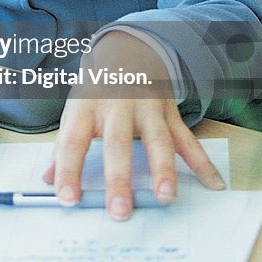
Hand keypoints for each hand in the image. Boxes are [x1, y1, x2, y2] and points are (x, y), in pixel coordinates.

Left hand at [42, 32, 225, 218]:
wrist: (128, 51)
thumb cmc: (98, 89)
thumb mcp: (75, 110)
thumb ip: (64, 146)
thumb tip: (48, 180)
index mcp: (87, 106)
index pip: (73, 141)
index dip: (68, 170)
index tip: (67, 198)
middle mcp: (117, 106)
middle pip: (117, 143)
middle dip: (119, 177)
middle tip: (119, 211)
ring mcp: (147, 109)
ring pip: (157, 140)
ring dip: (162, 169)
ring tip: (165, 197)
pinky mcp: (170, 114)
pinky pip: (188, 140)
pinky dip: (202, 163)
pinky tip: (214, 184)